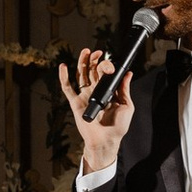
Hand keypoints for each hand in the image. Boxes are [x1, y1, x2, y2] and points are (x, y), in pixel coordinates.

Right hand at [57, 47, 133, 172]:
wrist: (106, 140)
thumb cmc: (118, 127)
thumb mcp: (127, 105)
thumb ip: (125, 89)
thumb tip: (128, 74)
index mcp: (107, 92)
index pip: (105, 74)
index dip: (106, 64)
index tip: (110, 61)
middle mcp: (95, 92)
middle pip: (92, 71)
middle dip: (94, 60)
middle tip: (98, 52)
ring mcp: (84, 96)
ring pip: (80, 75)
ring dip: (82, 62)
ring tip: (85, 52)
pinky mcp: (75, 103)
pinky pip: (67, 88)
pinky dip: (64, 77)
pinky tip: (64, 66)